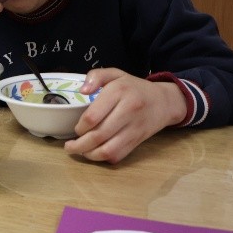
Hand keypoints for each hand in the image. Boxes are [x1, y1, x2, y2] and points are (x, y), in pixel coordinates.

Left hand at [64, 68, 186, 163]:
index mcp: (119, 92)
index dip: (80, 127)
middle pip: (99, 135)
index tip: (76, 129)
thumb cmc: (134, 88)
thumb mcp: (116, 74)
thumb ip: (96, 76)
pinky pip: (119, 155)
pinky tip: (95, 154)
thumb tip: (82, 90)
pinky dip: (104, 158)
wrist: (163, 102)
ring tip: (80, 152)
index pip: (93, 116)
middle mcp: (128, 110)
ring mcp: (134, 128)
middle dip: (79, 145)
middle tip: (69, 146)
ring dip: (90, 155)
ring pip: (108, 150)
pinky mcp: (138, 141)